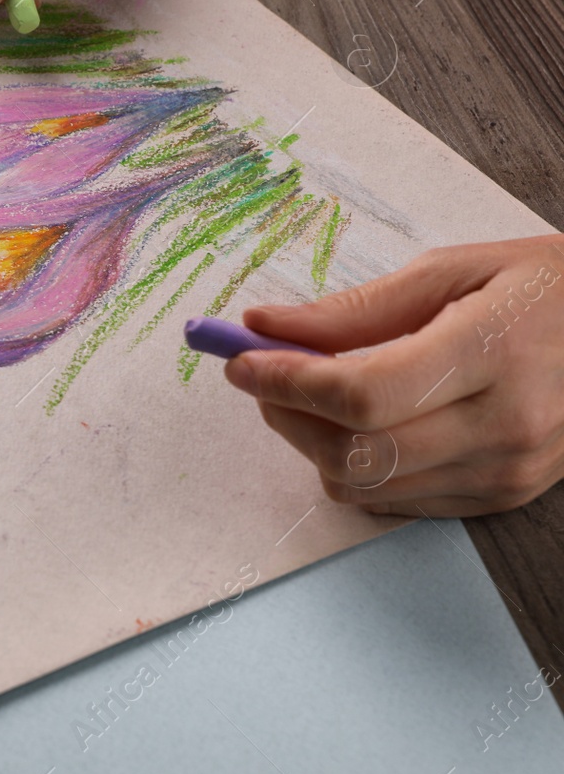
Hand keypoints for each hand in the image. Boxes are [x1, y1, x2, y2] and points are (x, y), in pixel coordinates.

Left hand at [223, 236, 563, 516]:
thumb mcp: (451, 271)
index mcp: (491, 354)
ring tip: (309, 394)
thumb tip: (264, 326)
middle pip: (354, 453)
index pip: (360, 394)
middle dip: (286, 416)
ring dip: (312, 444)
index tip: (241, 360)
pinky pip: (396, 502)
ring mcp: (507, 472)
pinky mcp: (503, 497)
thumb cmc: (544, 290)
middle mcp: (504, 426)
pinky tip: (357, 423)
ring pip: (366, 487)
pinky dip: (356, 468)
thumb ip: (353, 308)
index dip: (285, 381)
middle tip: (263, 375)